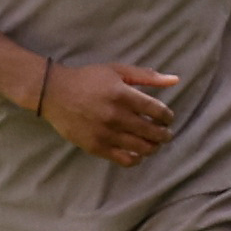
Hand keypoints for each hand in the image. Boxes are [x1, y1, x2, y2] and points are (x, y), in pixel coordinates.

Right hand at [40, 61, 182, 165]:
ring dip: (154, 147)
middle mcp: (116, 116)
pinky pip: (125, 160)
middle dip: (165, 134)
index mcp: (123, 95)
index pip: (158, 111)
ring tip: (153, 143)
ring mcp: (106, 133)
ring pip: (142, 148)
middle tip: (165, 133)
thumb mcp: (118, 71)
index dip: (168, 116)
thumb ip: (147, 76)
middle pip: (153, 132)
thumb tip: (175, 80)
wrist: (54, 93)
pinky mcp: (96, 147)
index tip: (167, 117)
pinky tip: (137, 152)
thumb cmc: (88, 79)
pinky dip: (137, 159)